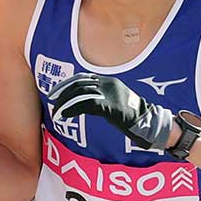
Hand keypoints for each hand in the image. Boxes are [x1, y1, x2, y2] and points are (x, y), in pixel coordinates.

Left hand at [48, 72, 172, 150]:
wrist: (149, 122)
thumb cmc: (130, 115)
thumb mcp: (113, 101)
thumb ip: (99, 98)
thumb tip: (82, 101)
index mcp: (107, 81)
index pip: (81, 78)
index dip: (66, 84)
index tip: (55, 91)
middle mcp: (107, 84)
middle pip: (78, 84)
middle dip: (62, 92)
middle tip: (52, 100)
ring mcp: (109, 94)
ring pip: (80, 94)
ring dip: (65, 103)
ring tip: (56, 110)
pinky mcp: (110, 106)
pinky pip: (86, 105)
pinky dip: (72, 109)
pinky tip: (64, 114)